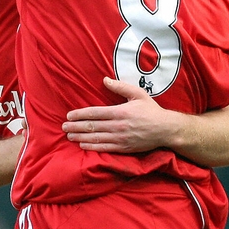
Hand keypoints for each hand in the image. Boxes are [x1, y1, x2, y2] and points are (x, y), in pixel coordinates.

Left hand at [62, 77, 179, 152]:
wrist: (165, 130)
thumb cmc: (151, 110)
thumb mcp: (138, 94)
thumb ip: (120, 87)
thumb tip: (105, 80)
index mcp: (120, 112)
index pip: (95, 113)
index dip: (80, 115)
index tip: (69, 116)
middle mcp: (118, 126)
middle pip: (92, 127)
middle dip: (76, 127)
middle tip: (63, 127)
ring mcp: (120, 138)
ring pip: (95, 138)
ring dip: (80, 137)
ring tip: (69, 136)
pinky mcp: (123, 148)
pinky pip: (104, 148)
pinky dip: (91, 147)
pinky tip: (82, 146)